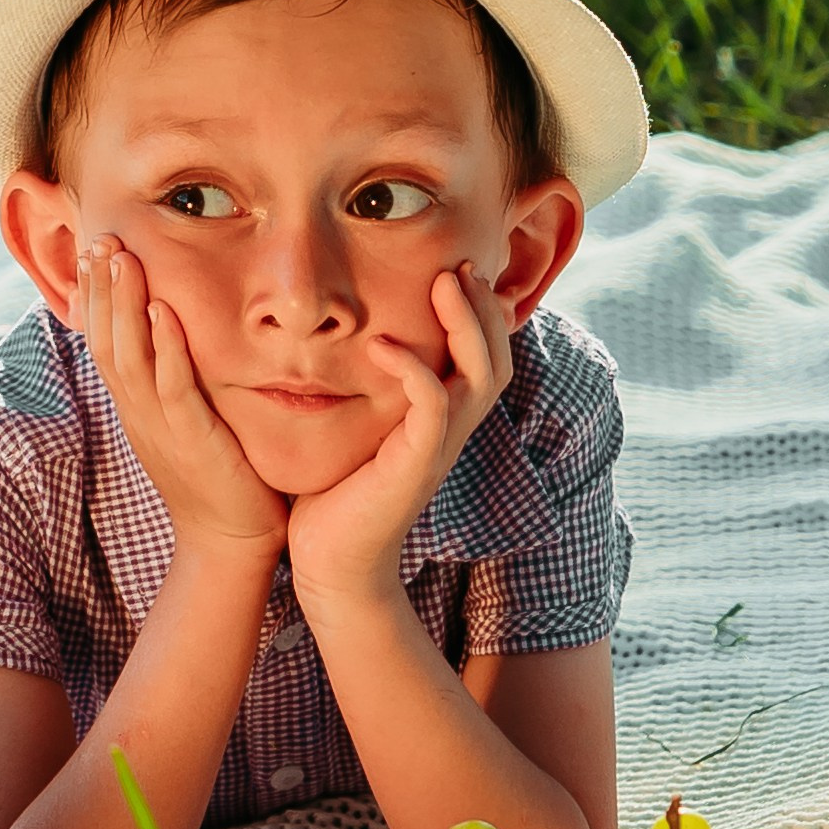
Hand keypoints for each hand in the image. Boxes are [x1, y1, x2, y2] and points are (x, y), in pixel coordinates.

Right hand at [77, 238, 288, 569]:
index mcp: (134, 405)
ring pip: (129, 357)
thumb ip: (173, 379)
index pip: (103, 340)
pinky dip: (166, 347)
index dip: (94, 296)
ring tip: (120, 258)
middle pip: (105, 341)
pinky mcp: (190, 438)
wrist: (230, 541)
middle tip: (99, 239)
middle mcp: (137, 411)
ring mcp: (159, 426)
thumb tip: (169, 332)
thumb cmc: (218, 476)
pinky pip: (172, 387)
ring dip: (123, 305)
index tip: (93, 251)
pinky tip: (163, 311)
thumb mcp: (183, 421)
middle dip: (100, 289)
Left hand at [287, 264, 513, 620]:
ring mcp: (438, 449)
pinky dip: (415, 371)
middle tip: (461, 266)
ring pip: (481, 377)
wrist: (330, 563)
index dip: (482, 314)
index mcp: (442, 419)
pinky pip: (432, 408)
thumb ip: (364, 389)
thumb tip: (343, 338)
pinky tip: (382, 345)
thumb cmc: (334, 493)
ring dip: (466, 326)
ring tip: (444, 283)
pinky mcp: (415, 466)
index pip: (485, 357)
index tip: (458, 269)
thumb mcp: (355, 429)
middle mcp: (450, 431)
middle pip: (498, 359)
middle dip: (485, 308)